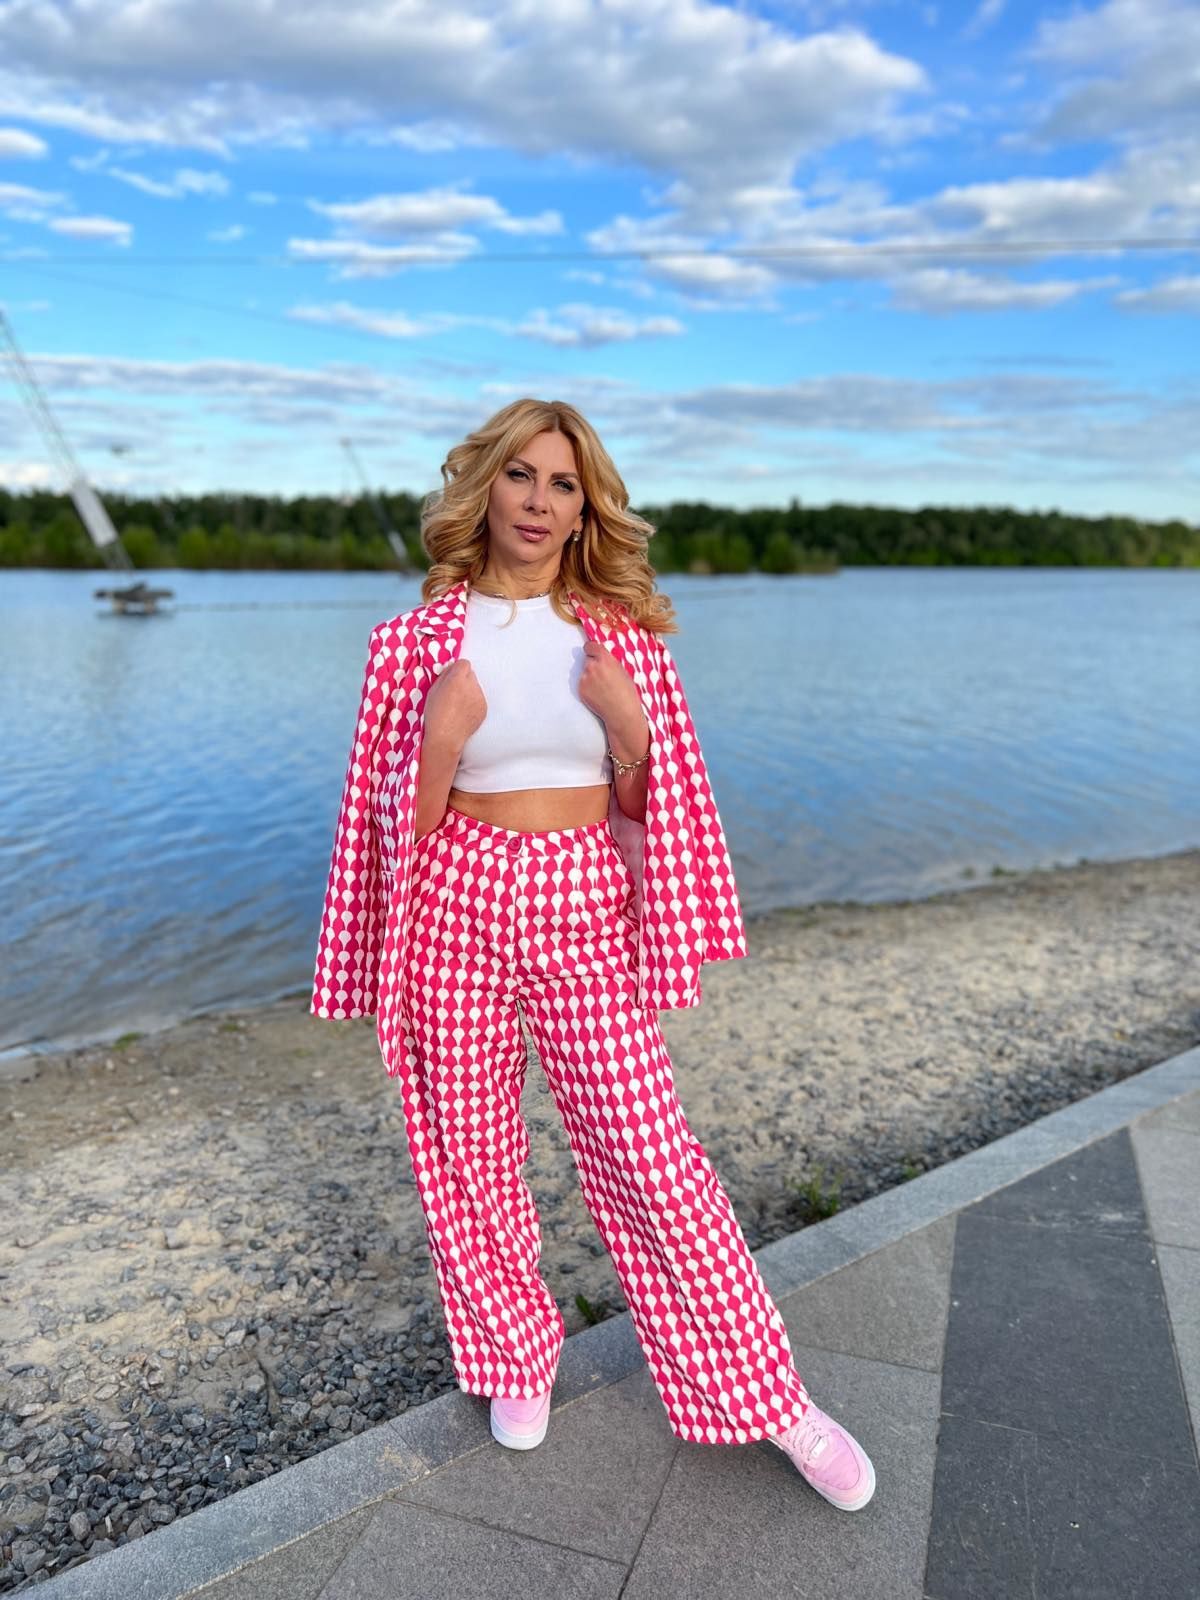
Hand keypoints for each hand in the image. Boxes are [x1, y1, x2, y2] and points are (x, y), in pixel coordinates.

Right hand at [423, 658, 486, 750]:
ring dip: (468, 691)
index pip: (464, 663)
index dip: (457, 669)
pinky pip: (479, 699)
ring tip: (457, 705)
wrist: (445, 738)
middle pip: (471, 674)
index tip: (452, 677)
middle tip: (453, 692)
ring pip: (475, 686)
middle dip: (463, 680)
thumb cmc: (435, 715)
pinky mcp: (484, 708)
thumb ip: (444, 676)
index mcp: (457, 680)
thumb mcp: (433, 690)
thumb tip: (452, 668)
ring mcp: (480, 698)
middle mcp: (471, 687)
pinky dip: (472, 702)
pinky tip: (462, 712)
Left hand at [578, 637, 647, 753]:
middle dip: (593, 665)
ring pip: (585, 672)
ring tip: (603, 688)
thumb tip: (602, 658)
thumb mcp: (623, 670)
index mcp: (604, 659)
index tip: (593, 652)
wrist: (622, 712)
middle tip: (603, 675)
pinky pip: (582, 684)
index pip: (590, 646)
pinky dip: (588, 687)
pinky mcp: (580, 689)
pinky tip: (599, 694)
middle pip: (587, 660)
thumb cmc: (627, 692)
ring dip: (590, 676)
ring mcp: (584, 678)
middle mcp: (592, 666)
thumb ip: (610, 662)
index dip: (592, 650)